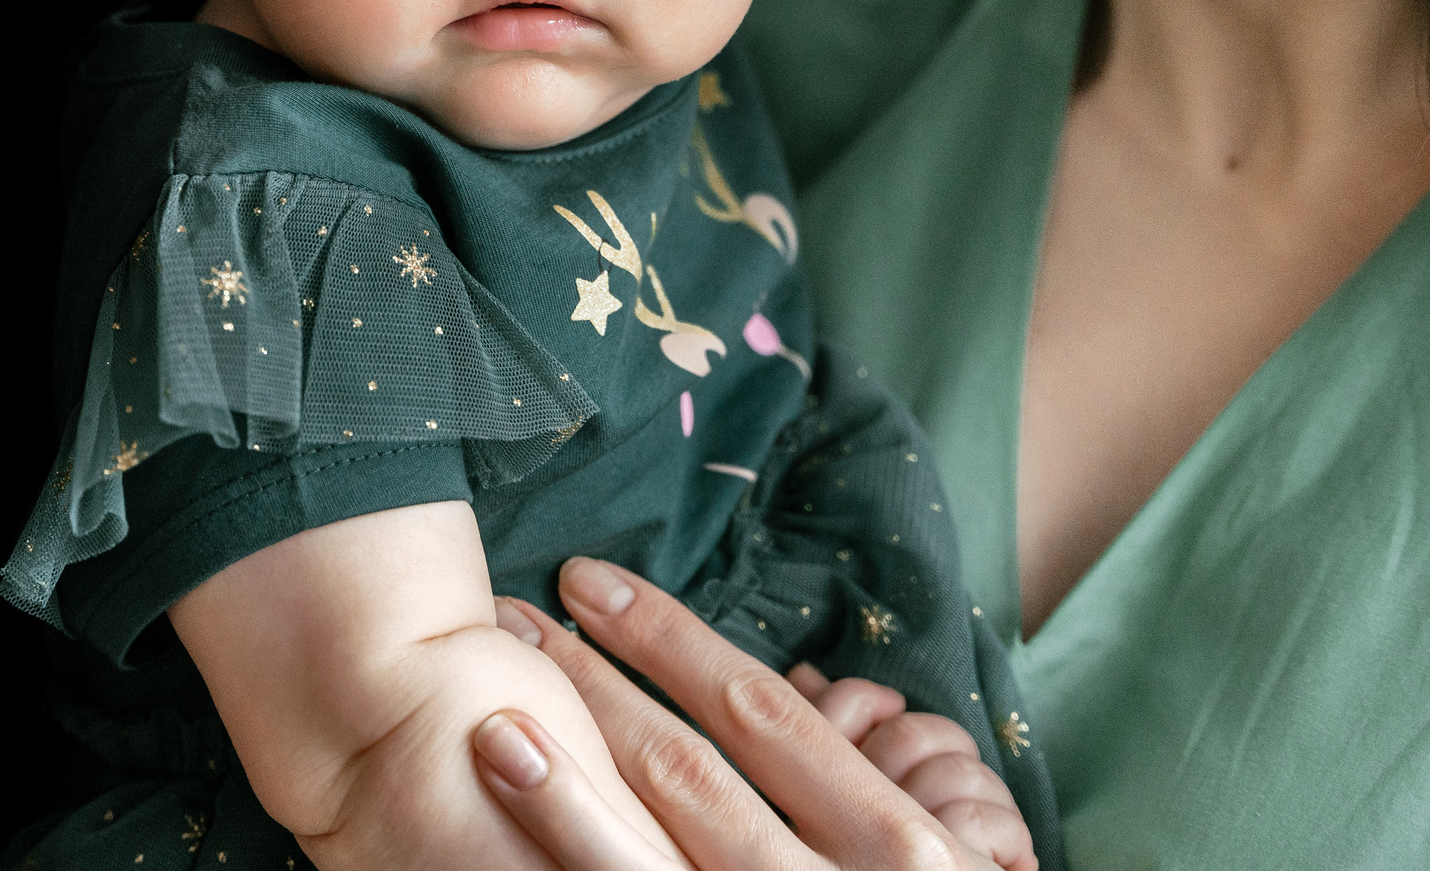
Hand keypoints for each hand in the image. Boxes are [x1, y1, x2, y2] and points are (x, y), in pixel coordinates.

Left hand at [471, 557, 1019, 870]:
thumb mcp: (938, 859)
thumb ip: (858, 787)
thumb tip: (775, 694)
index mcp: (895, 843)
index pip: (760, 711)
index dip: (668, 639)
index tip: (593, 586)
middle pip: (683, 769)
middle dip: (593, 688)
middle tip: (514, 621)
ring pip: (645, 856)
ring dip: (560, 784)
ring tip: (490, 721)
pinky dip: (574, 866)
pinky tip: (517, 833)